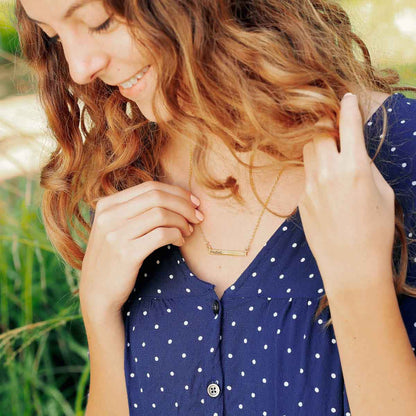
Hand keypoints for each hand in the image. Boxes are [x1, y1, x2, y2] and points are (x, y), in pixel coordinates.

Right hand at [79, 181, 202, 313]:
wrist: (97, 293)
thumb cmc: (113, 258)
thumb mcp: (116, 227)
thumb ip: (136, 210)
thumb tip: (177, 197)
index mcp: (107, 204)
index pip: (149, 187)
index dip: (176, 192)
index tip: (193, 202)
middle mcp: (109, 216)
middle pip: (157, 197)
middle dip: (184, 205)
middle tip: (197, 216)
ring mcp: (116, 234)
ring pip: (161, 214)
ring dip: (182, 221)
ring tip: (188, 231)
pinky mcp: (126, 254)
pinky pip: (162, 235)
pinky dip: (177, 235)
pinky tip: (180, 242)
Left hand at [298, 93, 394, 296]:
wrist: (351, 265)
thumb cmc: (376, 231)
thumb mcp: (383, 194)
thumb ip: (366, 168)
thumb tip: (354, 154)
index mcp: (353, 168)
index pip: (347, 126)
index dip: (347, 108)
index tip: (346, 98)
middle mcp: (327, 173)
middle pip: (317, 134)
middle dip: (327, 129)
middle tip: (337, 135)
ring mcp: (310, 187)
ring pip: (307, 153)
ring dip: (318, 148)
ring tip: (332, 160)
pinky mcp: (301, 200)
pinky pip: (306, 176)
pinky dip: (316, 173)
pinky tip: (328, 190)